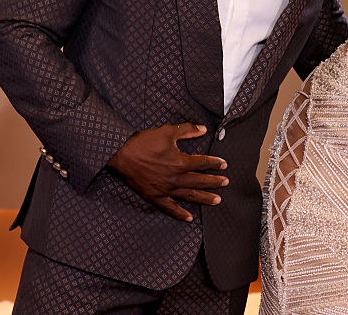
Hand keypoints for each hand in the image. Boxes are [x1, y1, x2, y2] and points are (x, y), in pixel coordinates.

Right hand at [107, 123, 228, 221]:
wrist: (122, 154)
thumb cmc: (144, 142)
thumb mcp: (167, 132)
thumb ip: (187, 130)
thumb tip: (203, 129)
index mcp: (180, 162)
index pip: (203, 163)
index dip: (215, 163)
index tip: (223, 165)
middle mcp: (176, 177)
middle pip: (200, 181)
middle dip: (214, 182)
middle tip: (226, 183)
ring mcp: (166, 189)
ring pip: (189, 195)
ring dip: (204, 198)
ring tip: (217, 200)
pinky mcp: (155, 196)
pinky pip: (170, 208)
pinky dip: (180, 213)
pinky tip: (189, 218)